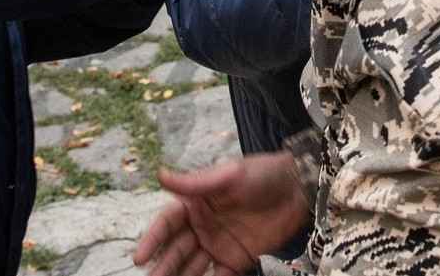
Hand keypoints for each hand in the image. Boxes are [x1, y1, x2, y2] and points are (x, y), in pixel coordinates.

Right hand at [133, 153, 311, 275]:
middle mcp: (203, 225)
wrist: (299, 189)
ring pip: (193, 266)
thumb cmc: (262, 174)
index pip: (167, 223)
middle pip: (177, 249)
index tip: (140, 257)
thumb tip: (161, 176)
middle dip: (164, 265)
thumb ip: (195, 182)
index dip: (152, 239)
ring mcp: (219, 243)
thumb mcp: (229, 174)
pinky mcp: (238, 258)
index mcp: (196, 203)